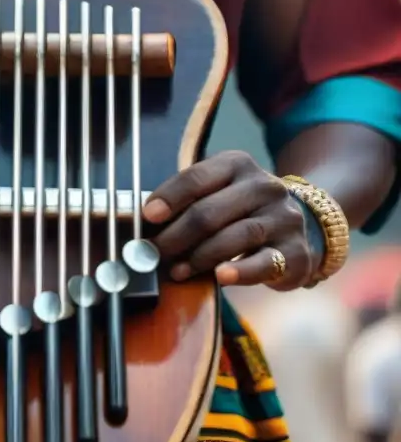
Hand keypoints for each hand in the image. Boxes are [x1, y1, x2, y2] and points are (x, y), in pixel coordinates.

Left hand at [142, 150, 319, 289]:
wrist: (298, 227)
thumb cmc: (239, 212)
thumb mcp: (215, 195)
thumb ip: (185, 203)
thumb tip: (143, 222)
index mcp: (237, 165)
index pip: (197, 178)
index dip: (169, 197)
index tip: (147, 216)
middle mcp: (264, 186)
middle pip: (211, 212)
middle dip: (176, 235)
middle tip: (154, 253)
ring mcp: (283, 218)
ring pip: (236, 236)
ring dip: (200, 256)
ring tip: (177, 271)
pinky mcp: (295, 251)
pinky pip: (266, 262)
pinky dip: (242, 271)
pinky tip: (221, 277)